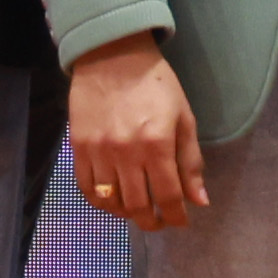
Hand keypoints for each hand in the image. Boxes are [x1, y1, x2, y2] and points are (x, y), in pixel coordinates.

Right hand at [67, 37, 208, 230]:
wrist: (113, 56)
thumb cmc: (156, 85)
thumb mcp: (183, 118)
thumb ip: (190, 162)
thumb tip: (199, 201)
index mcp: (157, 144)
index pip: (168, 197)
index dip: (176, 217)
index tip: (180, 221)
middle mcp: (126, 153)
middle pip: (138, 206)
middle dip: (152, 221)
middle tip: (159, 220)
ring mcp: (99, 152)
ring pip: (111, 202)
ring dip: (127, 213)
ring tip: (137, 209)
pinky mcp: (79, 148)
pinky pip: (86, 189)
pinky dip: (101, 202)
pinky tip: (112, 199)